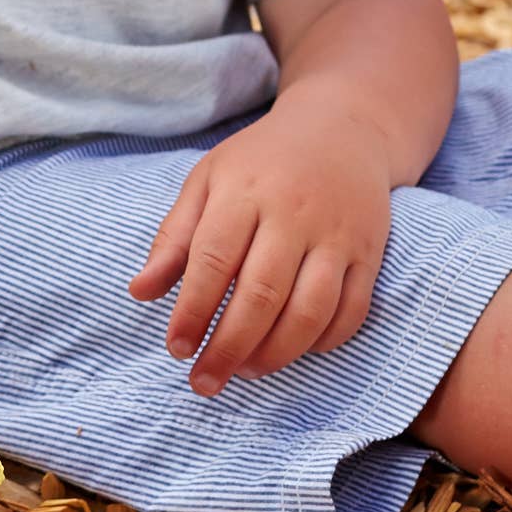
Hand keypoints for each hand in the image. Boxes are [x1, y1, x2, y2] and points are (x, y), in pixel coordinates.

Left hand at [126, 95, 392, 394]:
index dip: (193, 310)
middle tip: (205, 381)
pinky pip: (352, 310)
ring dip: (276, 353)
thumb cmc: (261, 162)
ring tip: (247, 371)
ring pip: (311, 310)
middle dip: (229, 347)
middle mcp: (294, 213)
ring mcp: (338, 234)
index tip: (177, 348)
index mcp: (245, 191)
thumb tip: (140, 292)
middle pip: (262, 294)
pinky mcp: (371, 251)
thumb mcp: (208, 182)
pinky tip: (294, 350)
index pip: (213, 260)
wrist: (343, 129)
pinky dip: (324, 342)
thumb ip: (175, 238)